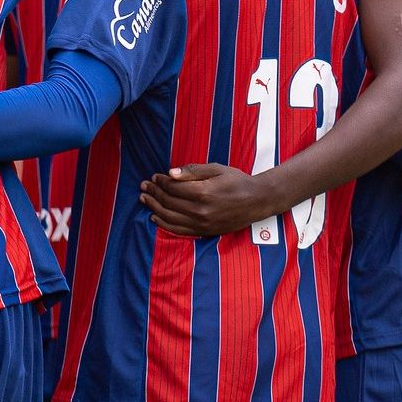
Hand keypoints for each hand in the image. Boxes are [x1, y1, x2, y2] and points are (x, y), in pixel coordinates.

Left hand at [139, 163, 276, 236]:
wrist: (257, 201)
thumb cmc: (237, 181)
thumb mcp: (216, 169)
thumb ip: (193, 171)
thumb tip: (170, 173)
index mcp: (203, 192)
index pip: (173, 187)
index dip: (160, 181)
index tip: (154, 177)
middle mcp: (201, 210)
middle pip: (168, 202)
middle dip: (153, 193)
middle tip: (144, 186)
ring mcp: (202, 224)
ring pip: (170, 217)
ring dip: (154, 207)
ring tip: (144, 199)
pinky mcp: (205, 232)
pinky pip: (179, 230)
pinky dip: (164, 224)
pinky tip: (155, 217)